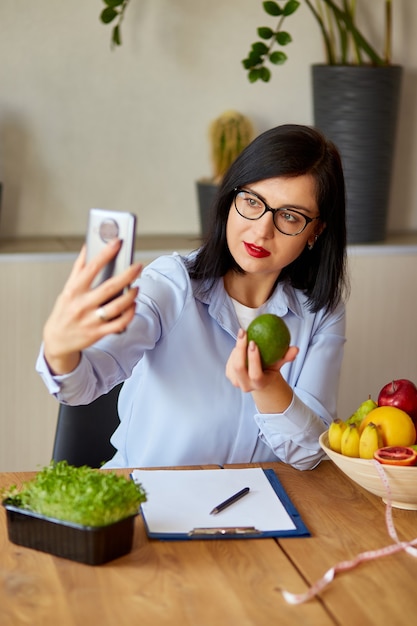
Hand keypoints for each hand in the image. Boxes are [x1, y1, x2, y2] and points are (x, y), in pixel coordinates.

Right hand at [43, 240, 141, 374]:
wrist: (57, 340)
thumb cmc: (65, 311)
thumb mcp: (67, 288)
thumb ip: (79, 268)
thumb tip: (88, 246)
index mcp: (73, 290)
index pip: (92, 268)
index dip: (106, 254)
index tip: (117, 242)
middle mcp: (81, 304)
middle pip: (110, 287)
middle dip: (127, 275)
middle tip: (138, 266)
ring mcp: (90, 320)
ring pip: (117, 306)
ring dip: (131, 296)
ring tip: (137, 288)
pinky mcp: (98, 333)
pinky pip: (119, 323)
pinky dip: (129, 313)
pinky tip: (133, 305)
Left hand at [225, 328, 298, 412]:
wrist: (259, 379)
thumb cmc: (271, 368)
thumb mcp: (279, 363)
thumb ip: (287, 357)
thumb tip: (296, 349)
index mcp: (260, 384)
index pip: (255, 374)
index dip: (253, 359)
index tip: (254, 342)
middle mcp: (246, 385)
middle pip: (239, 368)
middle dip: (240, 349)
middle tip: (244, 332)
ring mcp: (236, 382)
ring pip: (233, 363)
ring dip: (237, 347)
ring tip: (243, 334)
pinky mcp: (230, 375)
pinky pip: (230, 361)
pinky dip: (234, 351)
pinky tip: (240, 342)